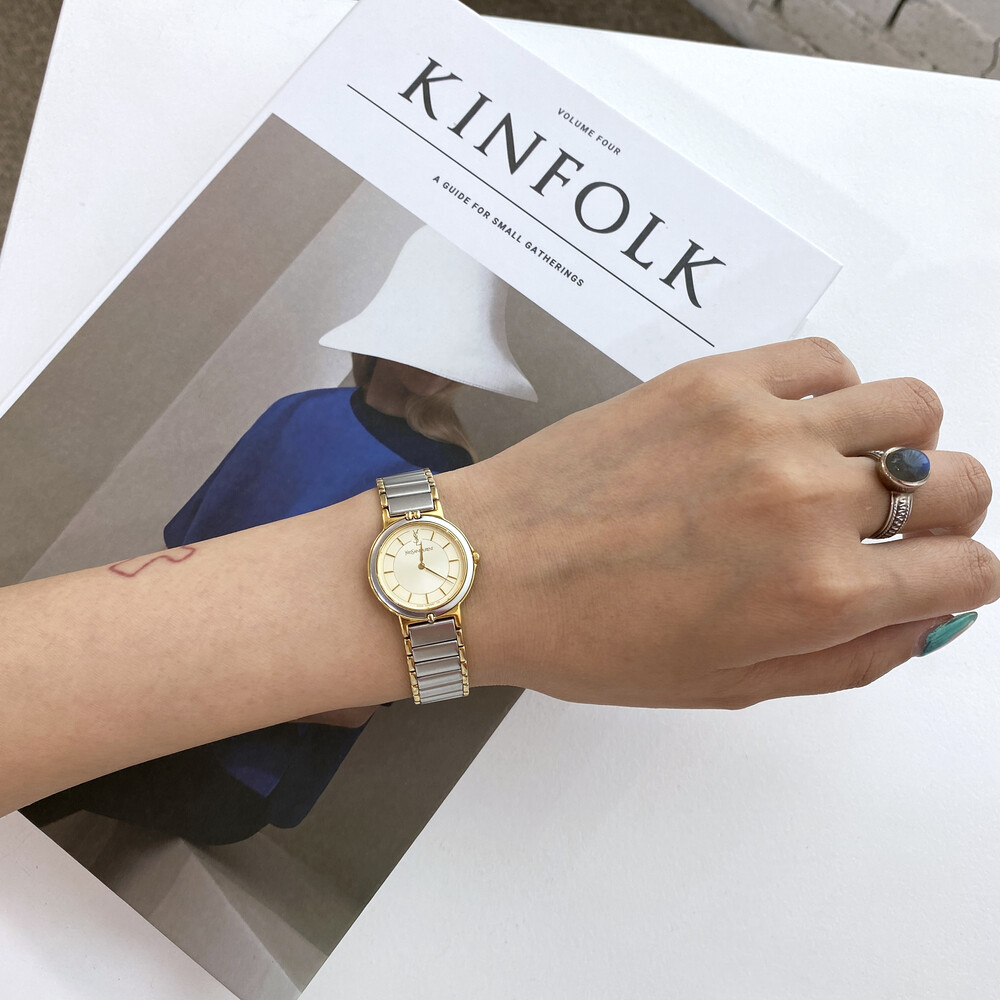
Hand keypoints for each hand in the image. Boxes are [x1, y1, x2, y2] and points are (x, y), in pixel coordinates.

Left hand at [443, 338, 999, 707]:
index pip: (965, 570)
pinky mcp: (716, 378)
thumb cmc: (593, 640)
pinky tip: (788, 425)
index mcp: (816, 595)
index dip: (958, 576)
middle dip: (941, 515)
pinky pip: (827, 359)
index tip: (930, 572)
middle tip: (888, 527)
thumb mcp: (732, 687)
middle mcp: (806, 502)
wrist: (493, 566)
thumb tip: (926, 615)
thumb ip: (848, 657)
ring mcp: (763, 427)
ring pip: (911, 406)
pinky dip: (830, 391)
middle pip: (958, 483)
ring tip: (841, 467)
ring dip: (899, 443)